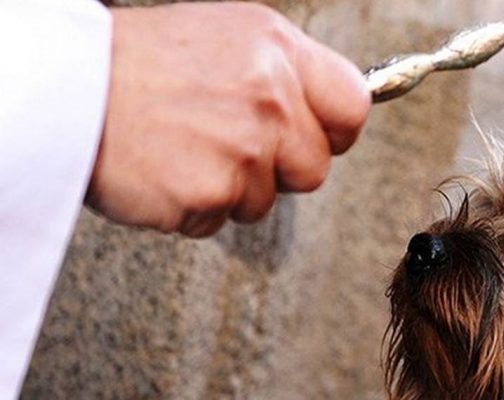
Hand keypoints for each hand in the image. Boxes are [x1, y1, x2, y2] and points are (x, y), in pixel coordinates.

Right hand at [87, 2, 369, 236]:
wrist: (70, 89)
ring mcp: (242, 150)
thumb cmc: (143, 62)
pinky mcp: (209, 193)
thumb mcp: (229, 37)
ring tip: (187, 149)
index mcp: (279, 50)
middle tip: (231, 145)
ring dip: (231, 188)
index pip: (353, 106)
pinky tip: (167, 170)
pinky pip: (220, 220)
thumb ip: (286, 73)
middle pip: (314, 168)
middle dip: (279, 168)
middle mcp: (270, 99)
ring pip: (265, 200)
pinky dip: (194, 207)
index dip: (335, 130)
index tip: (317, 137)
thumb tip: (331, 110)